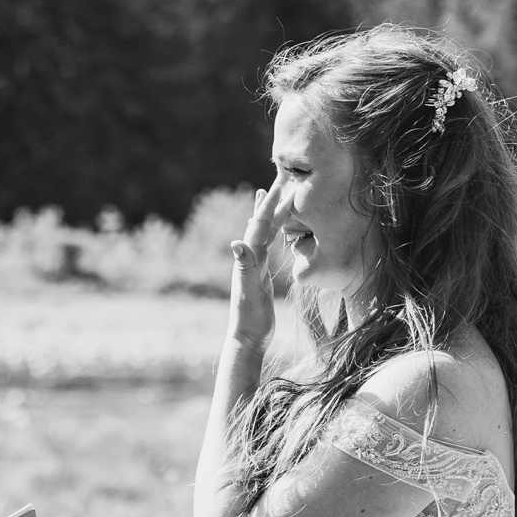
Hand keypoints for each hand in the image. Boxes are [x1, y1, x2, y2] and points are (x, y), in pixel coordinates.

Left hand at [228, 186, 288, 350]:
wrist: (247, 337)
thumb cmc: (249, 317)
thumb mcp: (249, 291)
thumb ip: (244, 267)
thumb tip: (236, 242)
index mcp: (249, 258)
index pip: (260, 225)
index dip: (269, 205)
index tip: (280, 185)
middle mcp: (250, 258)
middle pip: (261, 223)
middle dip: (270, 202)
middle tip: (280, 180)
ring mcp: (255, 265)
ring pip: (264, 232)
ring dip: (269, 213)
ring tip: (271, 195)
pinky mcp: (261, 274)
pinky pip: (268, 247)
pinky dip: (273, 234)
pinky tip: (275, 232)